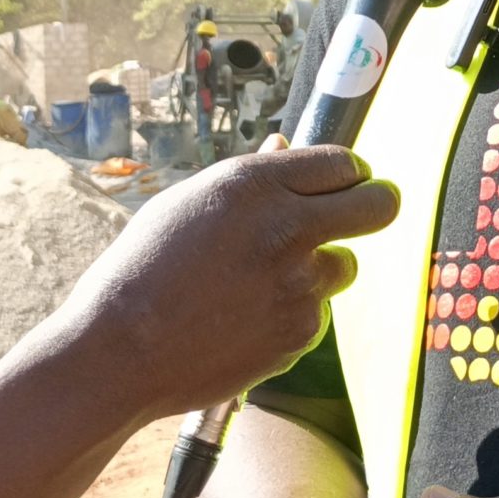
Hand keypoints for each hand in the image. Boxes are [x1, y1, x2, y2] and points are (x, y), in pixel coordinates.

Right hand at [50, 143, 397, 419]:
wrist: (119, 353)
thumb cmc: (143, 269)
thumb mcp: (188, 204)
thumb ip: (250, 177)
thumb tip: (285, 144)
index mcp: (254, 185)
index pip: (343, 163)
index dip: (348, 173)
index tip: (344, 183)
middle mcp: (286, 228)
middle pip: (379, 205)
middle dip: (376, 203)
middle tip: (365, 211)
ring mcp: (299, 285)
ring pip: (344, 266)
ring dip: (318, 270)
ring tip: (259, 284)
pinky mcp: (300, 333)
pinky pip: (315, 314)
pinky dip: (291, 315)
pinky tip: (242, 321)